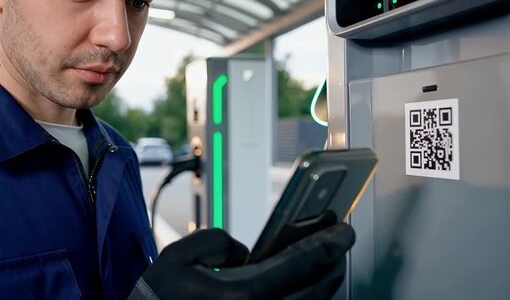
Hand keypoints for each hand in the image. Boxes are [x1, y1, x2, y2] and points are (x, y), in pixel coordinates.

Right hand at [132, 220, 354, 299]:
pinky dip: (306, 299)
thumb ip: (219, 242)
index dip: (328, 243)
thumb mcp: (179, 256)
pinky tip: (303, 286)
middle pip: (316, 291)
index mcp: (240, 297)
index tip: (343, 230)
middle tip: (339, 243)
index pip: (299, 264)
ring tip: (325, 262)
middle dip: (334, 263)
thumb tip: (246, 255)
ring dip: (324, 284)